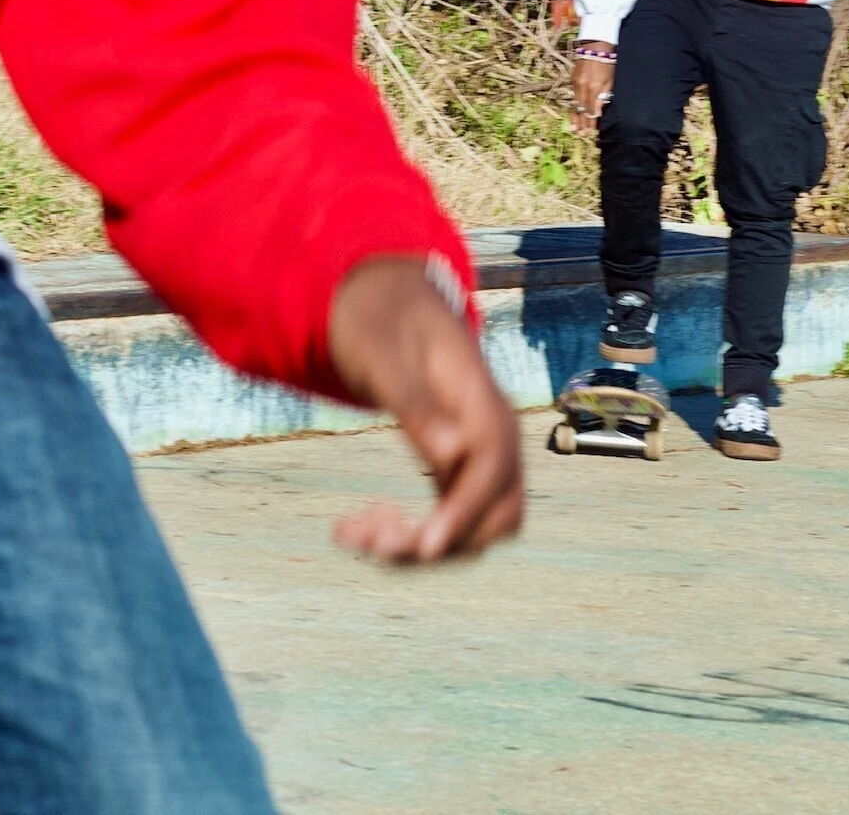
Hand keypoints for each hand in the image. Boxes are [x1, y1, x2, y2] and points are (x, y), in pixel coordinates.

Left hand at [327, 256, 523, 563]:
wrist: (382, 301)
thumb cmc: (380, 321)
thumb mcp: (384, 355)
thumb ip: (416, 404)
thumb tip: (454, 454)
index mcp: (482, 400)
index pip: (493, 470)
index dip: (464, 514)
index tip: (421, 548)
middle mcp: (490, 434)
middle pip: (496, 515)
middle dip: (440, 541)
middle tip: (372, 538)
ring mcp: (476, 456)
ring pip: (472, 531)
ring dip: (419, 548)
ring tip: (353, 533)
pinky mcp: (454, 471)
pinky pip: (446, 520)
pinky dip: (408, 535)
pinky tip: (354, 526)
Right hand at [571, 42, 615, 133]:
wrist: (595, 45)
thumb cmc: (607, 63)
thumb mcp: (610, 80)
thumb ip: (603, 96)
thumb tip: (597, 111)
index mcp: (593, 87)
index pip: (590, 109)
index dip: (590, 121)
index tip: (590, 131)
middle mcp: (582, 86)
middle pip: (581, 108)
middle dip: (581, 122)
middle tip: (580, 134)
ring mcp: (576, 82)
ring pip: (575, 103)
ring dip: (575, 116)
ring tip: (574, 128)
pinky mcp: (573, 78)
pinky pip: (573, 95)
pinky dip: (574, 105)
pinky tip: (574, 111)